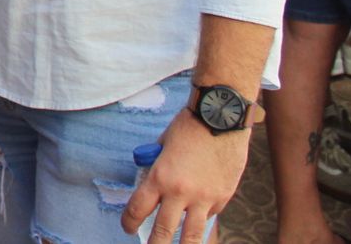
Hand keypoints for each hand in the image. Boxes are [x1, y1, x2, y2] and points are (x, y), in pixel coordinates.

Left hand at [121, 108, 250, 241]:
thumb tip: (151, 184)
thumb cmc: (188, 127)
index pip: (138, 209)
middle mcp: (181, 192)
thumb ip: (156, 168)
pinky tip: (198, 215)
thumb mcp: (162, 146)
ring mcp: (205, 198)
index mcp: (160, 177)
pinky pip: (210, 215)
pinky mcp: (223, 197)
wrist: (220, 118)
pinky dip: (202, 217)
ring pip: (192, 235)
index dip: (129, 222)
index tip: (127, 228)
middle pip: (164, 230)